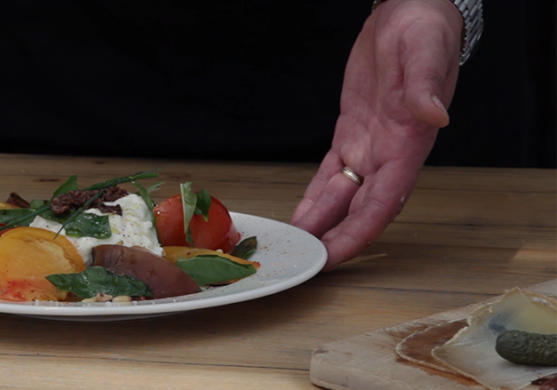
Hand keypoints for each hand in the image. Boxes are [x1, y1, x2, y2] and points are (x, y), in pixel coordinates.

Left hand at [291, 0, 462, 269]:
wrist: (409, 13)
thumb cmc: (424, 32)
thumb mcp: (424, 52)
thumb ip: (426, 86)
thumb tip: (435, 116)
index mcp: (408, 143)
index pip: (383, 202)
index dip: (359, 233)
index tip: (335, 256)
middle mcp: (389, 153)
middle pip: (360, 209)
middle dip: (335, 238)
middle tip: (305, 261)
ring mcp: (369, 146)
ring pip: (342, 196)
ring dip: (320, 222)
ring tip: (294, 243)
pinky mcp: (351, 133)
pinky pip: (330, 173)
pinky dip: (315, 196)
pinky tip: (301, 214)